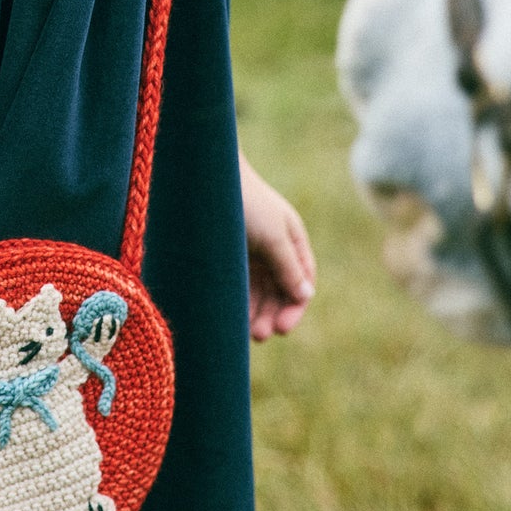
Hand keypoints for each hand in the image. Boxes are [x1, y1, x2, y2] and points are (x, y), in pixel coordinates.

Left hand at [242, 152, 314, 340]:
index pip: (301, 282)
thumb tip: (305, 295)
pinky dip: (238, 303)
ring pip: (257, 292)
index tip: (282, 327)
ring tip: (246, 333)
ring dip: (255, 313)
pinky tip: (232, 318)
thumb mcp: (273, 235)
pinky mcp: (225, 255)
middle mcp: (272, 248)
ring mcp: (248, 252)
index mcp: (291, 240)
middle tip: (259, 334)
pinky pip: (236, 285)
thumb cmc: (244, 201)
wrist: (205, 176)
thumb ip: (289, 266)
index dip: (294, 307)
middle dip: (272, 314)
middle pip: (278, 291)